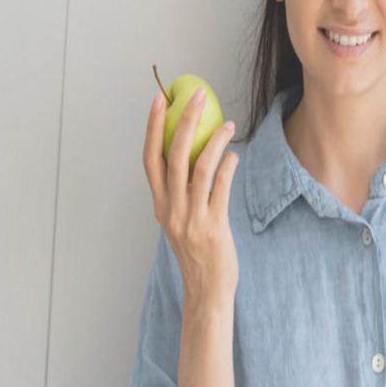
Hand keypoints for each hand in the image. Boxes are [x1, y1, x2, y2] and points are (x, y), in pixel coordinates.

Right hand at [143, 86, 239, 304]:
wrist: (207, 290)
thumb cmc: (197, 251)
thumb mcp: (179, 219)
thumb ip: (180, 190)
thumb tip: (190, 153)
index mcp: (159, 203)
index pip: (150, 158)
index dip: (151, 126)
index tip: (159, 99)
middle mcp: (171, 208)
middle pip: (174, 155)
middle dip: (185, 120)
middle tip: (198, 96)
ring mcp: (191, 218)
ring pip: (200, 167)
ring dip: (216, 140)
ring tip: (229, 124)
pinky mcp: (213, 226)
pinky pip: (221, 187)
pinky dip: (228, 166)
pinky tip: (235, 156)